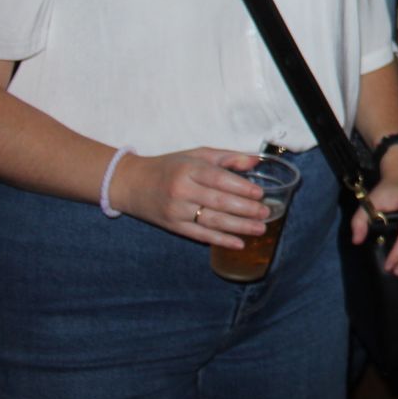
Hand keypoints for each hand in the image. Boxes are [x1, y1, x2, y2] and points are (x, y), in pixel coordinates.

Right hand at [107, 148, 269, 246]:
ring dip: (239, 227)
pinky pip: (200, 235)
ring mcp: (176, 211)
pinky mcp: (173, 226)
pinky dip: (221, 240)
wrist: (131, 183)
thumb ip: (227, 157)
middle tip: (266, 213)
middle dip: (245, 209)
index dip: (241, 188)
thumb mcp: (197, 155)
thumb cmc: (170, 166)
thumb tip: (256, 160)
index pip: (219, 179)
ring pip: (212, 221)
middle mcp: (182, 190)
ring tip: (260, 228)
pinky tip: (239, 243)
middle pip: (218, 202)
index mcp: (189, 169)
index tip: (260, 194)